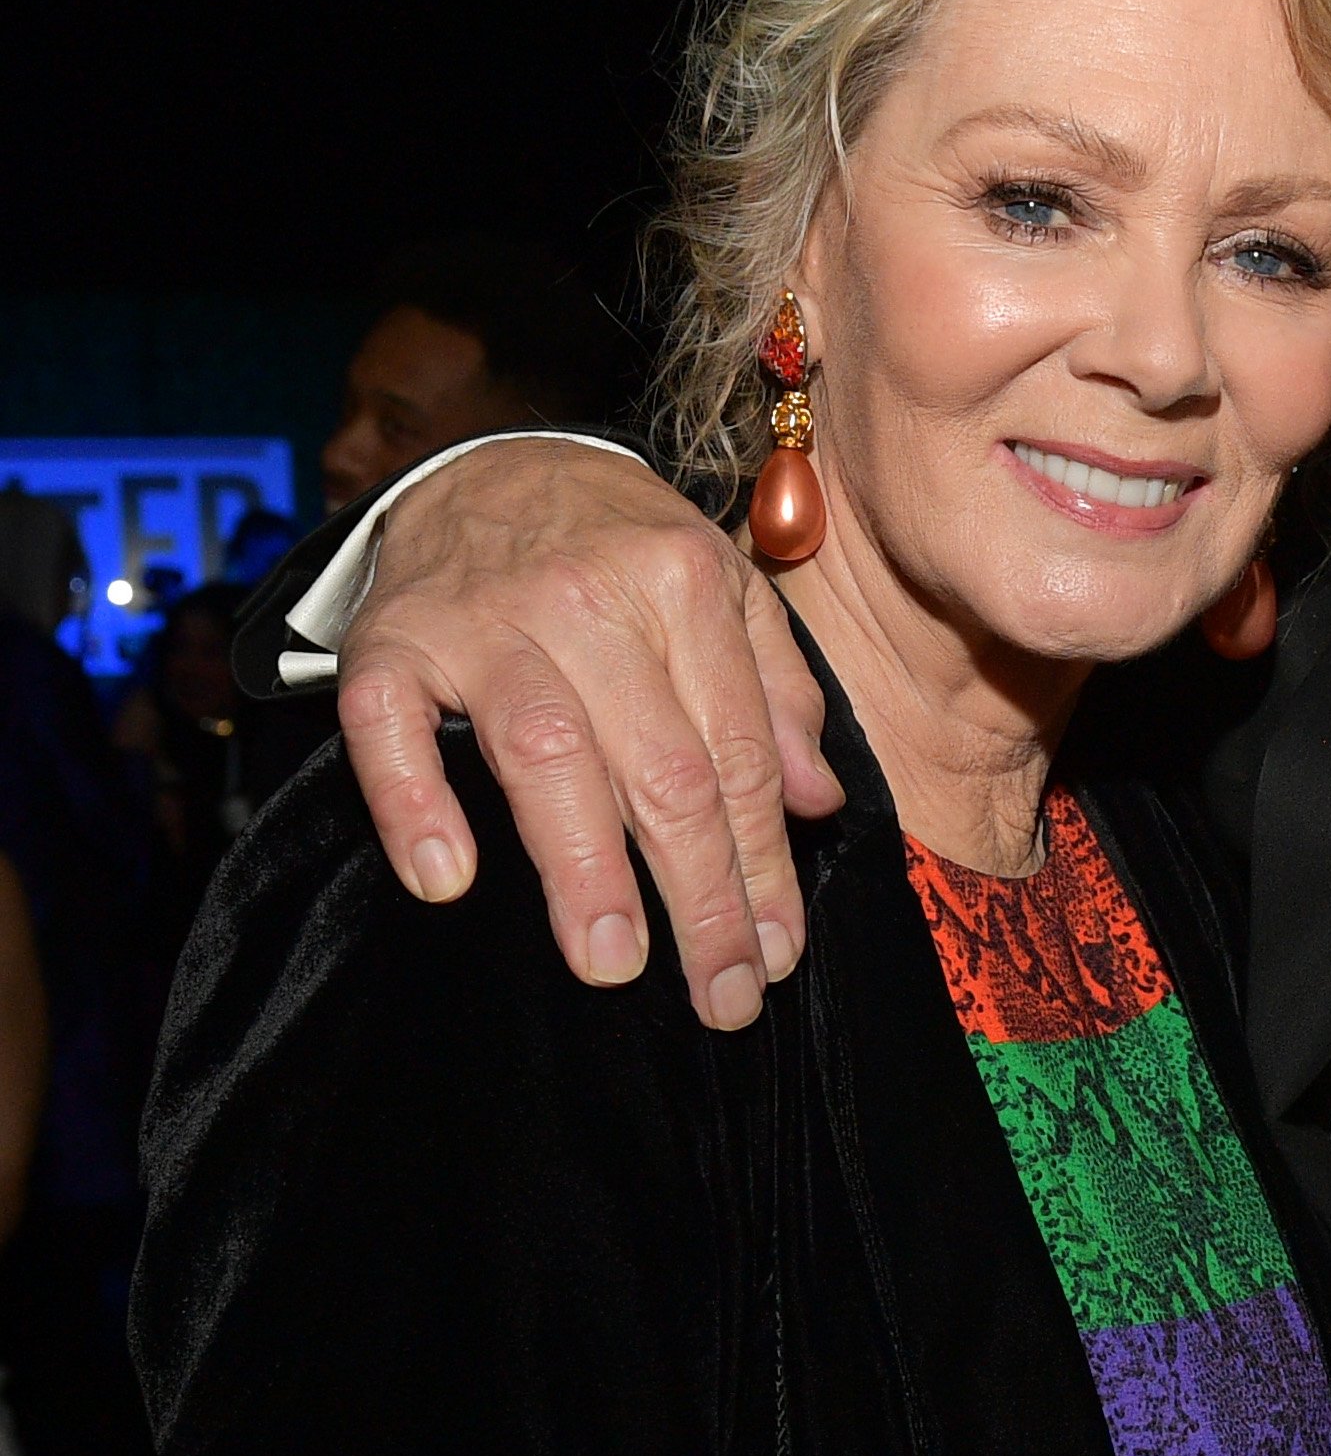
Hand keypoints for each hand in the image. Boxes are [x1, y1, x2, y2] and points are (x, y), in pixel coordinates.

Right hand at [334, 443, 840, 1028]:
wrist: (486, 460)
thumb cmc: (621, 548)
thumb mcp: (724, 590)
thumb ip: (776, 692)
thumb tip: (817, 802)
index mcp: (684, 584)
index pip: (736, 754)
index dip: (762, 864)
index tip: (777, 953)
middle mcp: (589, 598)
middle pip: (659, 767)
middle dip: (698, 894)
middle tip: (718, 994)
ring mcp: (484, 620)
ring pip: (545, 751)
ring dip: (582, 866)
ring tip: (612, 962)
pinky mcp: (389, 639)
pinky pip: (388, 725)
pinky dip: (412, 802)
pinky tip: (447, 879)